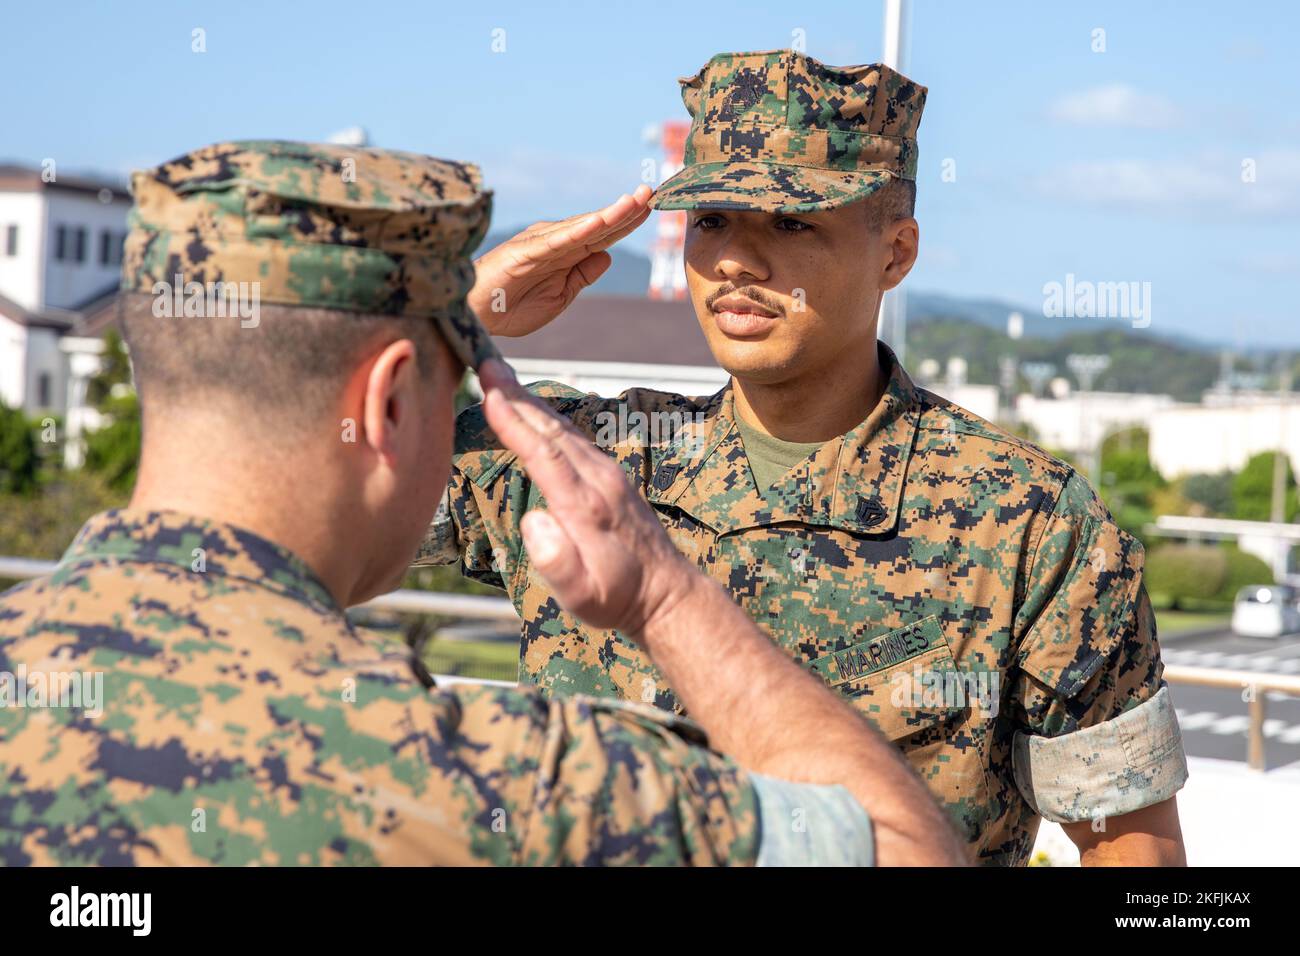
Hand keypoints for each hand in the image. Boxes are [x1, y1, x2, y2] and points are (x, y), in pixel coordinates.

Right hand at [468, 186, 652, 336]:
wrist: (475, 317)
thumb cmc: (511, 306)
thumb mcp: (560, 296)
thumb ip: (582, 275)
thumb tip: (607, 254)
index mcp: (565, 253)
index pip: (603, 235)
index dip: (627, 221)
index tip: (652, 207)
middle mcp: (555, 241)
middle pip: (598, 225)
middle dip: (626, 209)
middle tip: (652, 191)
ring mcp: (540, 244)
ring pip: (582, 227)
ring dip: (609, 214)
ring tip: (635, 200)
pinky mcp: (525, 252)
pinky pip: (557, 241)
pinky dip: (578, 230)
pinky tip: (599, 222)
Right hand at [478, 359, 694, 636]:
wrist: (666, 594)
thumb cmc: (617, 598)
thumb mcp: (583, 595)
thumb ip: (556, 561)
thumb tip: (533, 521)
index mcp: (585, 505)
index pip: (544, 453)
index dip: (514, 423)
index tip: (489, 393)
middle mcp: (599, 480)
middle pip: (552, 429)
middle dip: (517, 396)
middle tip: (486, 363)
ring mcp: (609, 475)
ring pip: (565, 429)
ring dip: (532, 402)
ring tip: (503, 377)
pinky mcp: (613, 477)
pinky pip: (576, 438)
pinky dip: (550, 419)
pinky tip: (537, 411)